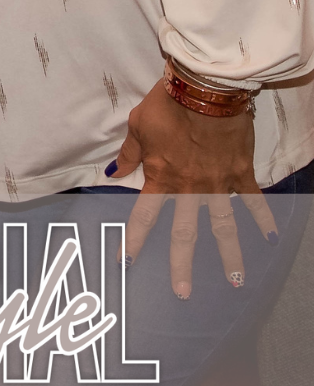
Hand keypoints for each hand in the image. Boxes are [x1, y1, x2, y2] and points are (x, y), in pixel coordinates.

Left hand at [111, 80, 276, 296]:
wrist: (204, 93)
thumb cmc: (166, 106)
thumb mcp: (138, 127)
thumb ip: (129, 154)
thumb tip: (113, 173)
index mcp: (161, 177)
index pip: (143, 215)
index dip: (134, 239)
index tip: (127, 262)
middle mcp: (190, 188)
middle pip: (184, 233)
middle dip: (182, 264)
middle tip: (183, 292)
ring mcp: (218, 184)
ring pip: (223, 227)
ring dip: (230, 255)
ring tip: (236, 280)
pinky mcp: (241, 174)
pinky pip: (253, 201)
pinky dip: (263, 218)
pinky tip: (272, 238)